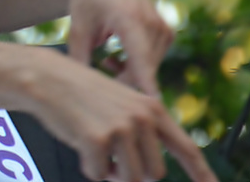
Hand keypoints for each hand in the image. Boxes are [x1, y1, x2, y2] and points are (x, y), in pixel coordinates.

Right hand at [29, 50, 215, 181]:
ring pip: (130, 179)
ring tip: (94, 145)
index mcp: (152, 109)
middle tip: (111, 156)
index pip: (187, 148)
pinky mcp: (100, 139)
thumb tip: (153, 172)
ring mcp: (123, 128)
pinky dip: (88, 166)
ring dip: (110, 171)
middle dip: (132, 173)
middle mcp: (143, 118)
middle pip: (155, 174)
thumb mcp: (121, 105)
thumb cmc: (81, 94)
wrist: (47, 77)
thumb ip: (143, 132)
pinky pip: (99, 174)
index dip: (203, 174)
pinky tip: (79, 143)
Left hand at [67, 0, 173, 95]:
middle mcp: (152, 23)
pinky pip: (153, 62)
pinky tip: (116, 60)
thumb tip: (81, 93)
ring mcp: (163, 28)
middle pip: (143, 71)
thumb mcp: (78, 26)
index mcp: (128, 18)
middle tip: (97, 83)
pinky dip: (136, 66)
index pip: (140, 58)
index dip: (146, 83)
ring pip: (148, 69)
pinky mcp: (167, 34)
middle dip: (121, 83)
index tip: (153, 105)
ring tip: (105, 63)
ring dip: (127, 74)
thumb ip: (80, 59)